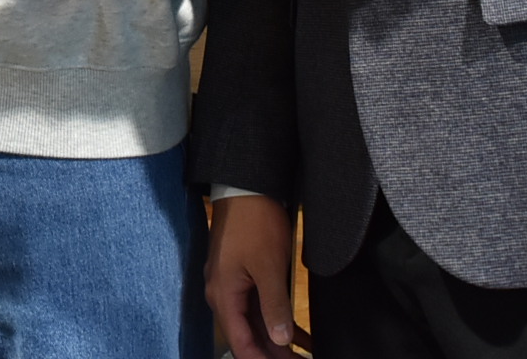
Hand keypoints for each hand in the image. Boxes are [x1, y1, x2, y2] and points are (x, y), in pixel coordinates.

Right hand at [208, 193, 301, 358]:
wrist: (245, 186)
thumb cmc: (254, 223)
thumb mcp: (268, 267)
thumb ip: (274, 305)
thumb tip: (280, 339)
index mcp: (224, 295)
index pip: (239, 342)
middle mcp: (223, 294)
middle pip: (247, 336)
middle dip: (273, 354)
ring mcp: (232, 284)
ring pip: (255, 323)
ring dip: (277, 340)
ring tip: (303, 355)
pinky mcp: (243, 275)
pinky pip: (258, 306)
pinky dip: (277, 320)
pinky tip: (300, 333)